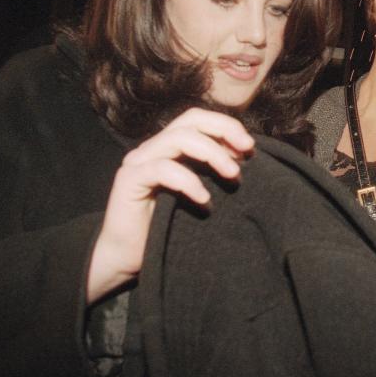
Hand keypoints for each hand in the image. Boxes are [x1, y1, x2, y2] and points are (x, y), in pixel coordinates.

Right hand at [85, 108, 254, 302]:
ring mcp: (138, 162)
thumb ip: (211, 173)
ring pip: (177, 139)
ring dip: (211, 153)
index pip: (197, 119)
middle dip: (223, 131)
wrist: (125, 257)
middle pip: (190, 121)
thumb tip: (244, 159)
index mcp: (169, 147)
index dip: (225, 125)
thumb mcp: (195, 195)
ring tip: (232, 175)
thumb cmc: (165, 228)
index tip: (250, 147)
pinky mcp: (128, 181)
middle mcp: (152, 148)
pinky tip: (203, 199)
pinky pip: (161, 169)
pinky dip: (187, 180)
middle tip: (247, 151)